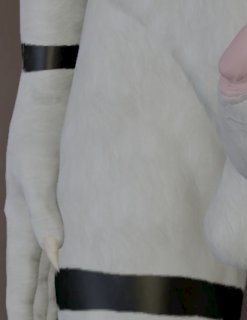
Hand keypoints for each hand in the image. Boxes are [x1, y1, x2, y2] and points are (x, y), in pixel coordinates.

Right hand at [5, 70, 71, 319]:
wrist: (55, 91)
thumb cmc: (41, 128)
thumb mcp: (38, 169)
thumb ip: (44, 213)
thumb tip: (58, 255)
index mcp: (20, 219)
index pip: (20, 279)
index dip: (23, 310)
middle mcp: (34, 220)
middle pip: (37, 279)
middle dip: (43, 310)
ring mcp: (50, 209)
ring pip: (53, 265)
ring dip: (58, 293)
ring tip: (73, 317)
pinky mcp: (67, 195)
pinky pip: (68, 240)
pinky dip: (72, 264)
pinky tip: (83, 274)